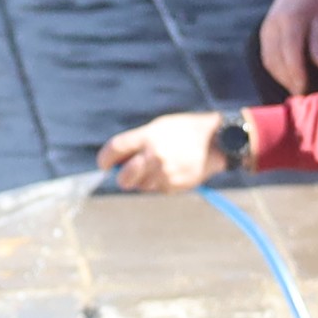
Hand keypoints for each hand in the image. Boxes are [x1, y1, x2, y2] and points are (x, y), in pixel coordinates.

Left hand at [99, 109, 230, 194]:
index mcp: (147, 137)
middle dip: (122, 177)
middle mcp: (154, 157)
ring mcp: (164, 173)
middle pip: (124, 178)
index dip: (104, 159)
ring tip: (158, 166)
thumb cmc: (182, 131)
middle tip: (125, 172)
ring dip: (142, 180)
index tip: (104, 164)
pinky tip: (170, 170)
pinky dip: (159, 183)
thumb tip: (116, 160)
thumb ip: (136, 142)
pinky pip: (157, 189)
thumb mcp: (157, 127)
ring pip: (141, 186)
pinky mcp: (174, 185)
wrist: (214, 142)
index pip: (115, 150)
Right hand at [252, 0, 317, 97]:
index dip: (296, 72)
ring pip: (269, 61)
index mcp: (290, 20)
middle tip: (302, 94)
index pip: (291, 51)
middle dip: (288, 79)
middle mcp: (273, 25)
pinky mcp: (263, 34)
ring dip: (281, 77)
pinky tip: (288, 78)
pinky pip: (266, 57)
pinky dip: (276, 70)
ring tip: (296, 88)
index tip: (304, 88)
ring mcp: (265, 30)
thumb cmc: (316, 5)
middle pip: (277, 59)